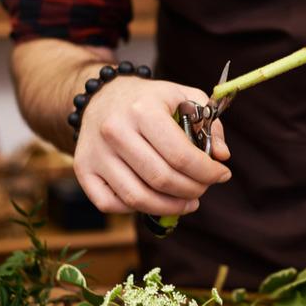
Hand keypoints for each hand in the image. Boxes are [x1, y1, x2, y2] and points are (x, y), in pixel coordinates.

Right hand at [73, 76, 230, 214]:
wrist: (102, 96)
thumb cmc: (150, 100)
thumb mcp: (184, 97)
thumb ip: (209, 123)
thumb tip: (222, 156)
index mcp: (143, 110)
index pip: (181, 155)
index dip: (208, 172)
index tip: (222, 174)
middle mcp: (115, 131)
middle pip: (161, 179)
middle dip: (193, 190)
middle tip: (204, 189)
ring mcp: (96, 153)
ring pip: (138, 197)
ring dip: (170, 207)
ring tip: (189, 202)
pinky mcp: (83, 169)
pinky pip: (111, 204)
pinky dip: (136, 209)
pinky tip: (155, 200)